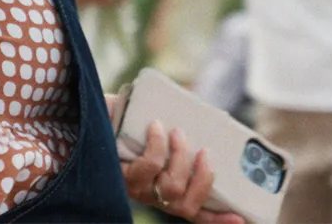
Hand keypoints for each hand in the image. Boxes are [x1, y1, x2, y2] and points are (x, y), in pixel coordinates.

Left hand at [120, 121, 243, 223]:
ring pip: (171, 188)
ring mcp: (135, 189)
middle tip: (204, 152)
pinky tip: (156, 126)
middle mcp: (152, 197)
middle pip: (186, 205)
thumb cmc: (129, 125)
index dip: (219, 219)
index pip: (195, 213)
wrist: (89, 117)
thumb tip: (213, 119)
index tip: (242, 219)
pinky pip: (148, 166)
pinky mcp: (119, 176)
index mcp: (166, 193)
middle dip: (203, 179)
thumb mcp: (161, 133)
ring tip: (177, 132)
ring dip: (181, 158)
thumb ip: (182, 132)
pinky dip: (158, 145)